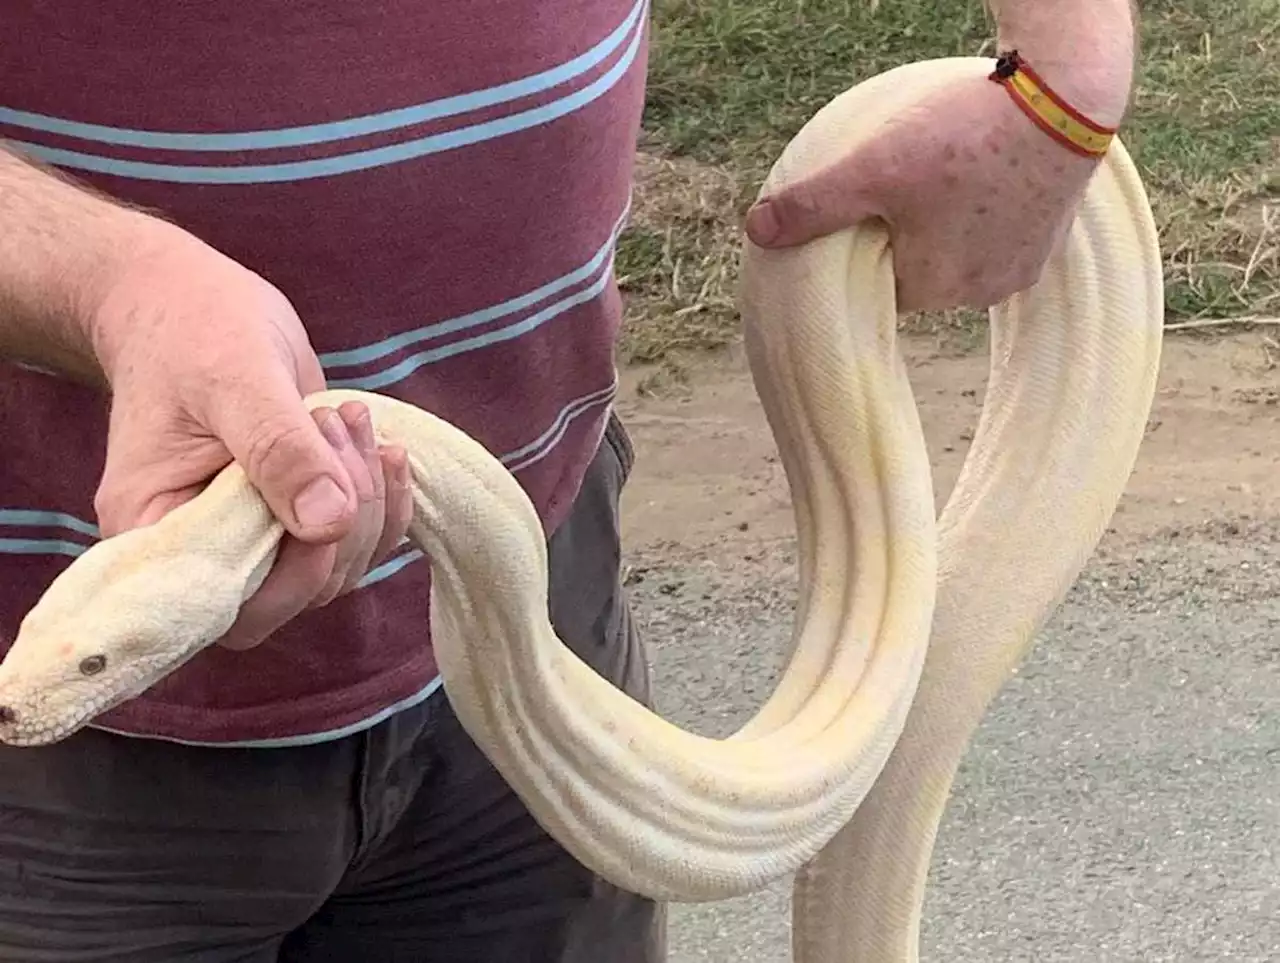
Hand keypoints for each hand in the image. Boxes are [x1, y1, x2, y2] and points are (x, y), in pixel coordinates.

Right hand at [87, 224, 412, 649]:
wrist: (192, 303)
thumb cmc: (193, 331)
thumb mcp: (236, 378)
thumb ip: (279, 450)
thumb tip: (328, 524)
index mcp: (155, 531)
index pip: (230, 610)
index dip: (295, 576)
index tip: (327, 500)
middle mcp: (204, 550)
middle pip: (297, 593)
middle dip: (343, 519)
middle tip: (337, 424)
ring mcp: (254, 537)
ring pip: (337, 568)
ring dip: (367, 501)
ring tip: (349, 419)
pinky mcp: (295, 516)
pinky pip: (356, 543)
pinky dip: (385, 501)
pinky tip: (386, 448)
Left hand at [744, 70, 1111, 312]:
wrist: (1065, 99)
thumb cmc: (964, 137)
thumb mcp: (872, 167)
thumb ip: (811, 204)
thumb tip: (756, 230)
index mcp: (932, 289)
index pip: (877, 283)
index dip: (867, 246)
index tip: (867, 212)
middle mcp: (979, 293)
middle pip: (919, 271)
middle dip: (906, 237)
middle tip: (903, 186)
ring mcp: (1020, 270)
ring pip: (960, 254)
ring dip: (946, 226)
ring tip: (943, 178)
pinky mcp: (1050, 242)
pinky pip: (999, 238)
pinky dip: (985, 216)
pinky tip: (978, 180)